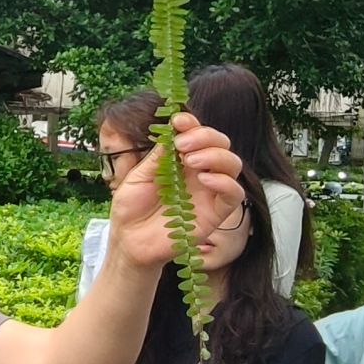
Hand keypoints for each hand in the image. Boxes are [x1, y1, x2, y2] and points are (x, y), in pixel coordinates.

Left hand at [107, 112, 244, 268]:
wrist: (129, 242)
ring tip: (191, 160)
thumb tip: (172, 132)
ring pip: (232, 164)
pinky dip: (224, 182)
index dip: (192, 124)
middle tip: (182, 145)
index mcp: (180, 161)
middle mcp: (199, 173)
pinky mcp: (216, 213)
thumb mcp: (138, 177)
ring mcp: (209, 192)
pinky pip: (234, 194)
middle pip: (220, 144)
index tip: (178, 122)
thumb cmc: (131, 209)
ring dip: (215, 155)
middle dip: (205, 136)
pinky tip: (204, 179)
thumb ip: (158, 157)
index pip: (197, 135)